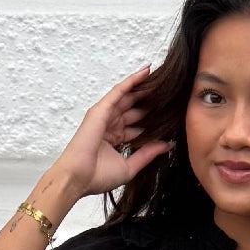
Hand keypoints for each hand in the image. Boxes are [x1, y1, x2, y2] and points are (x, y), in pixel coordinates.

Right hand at [54, 64, 172, 198]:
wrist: (79, 177)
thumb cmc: (98, 176)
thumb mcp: (130, 166)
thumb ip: (147, 154)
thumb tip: (167, 144)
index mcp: (115, 139)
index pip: (137, 126)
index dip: (152, 121)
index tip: (170, 115)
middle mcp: (110, 125)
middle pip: (134, 109)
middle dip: (150, 102)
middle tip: (170, 93)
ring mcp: (105, 115)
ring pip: (128, 96)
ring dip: (144, 87)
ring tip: (162, 77)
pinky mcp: (102, 109)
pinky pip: (120, 90)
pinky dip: (133, 81)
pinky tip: (146, 71)